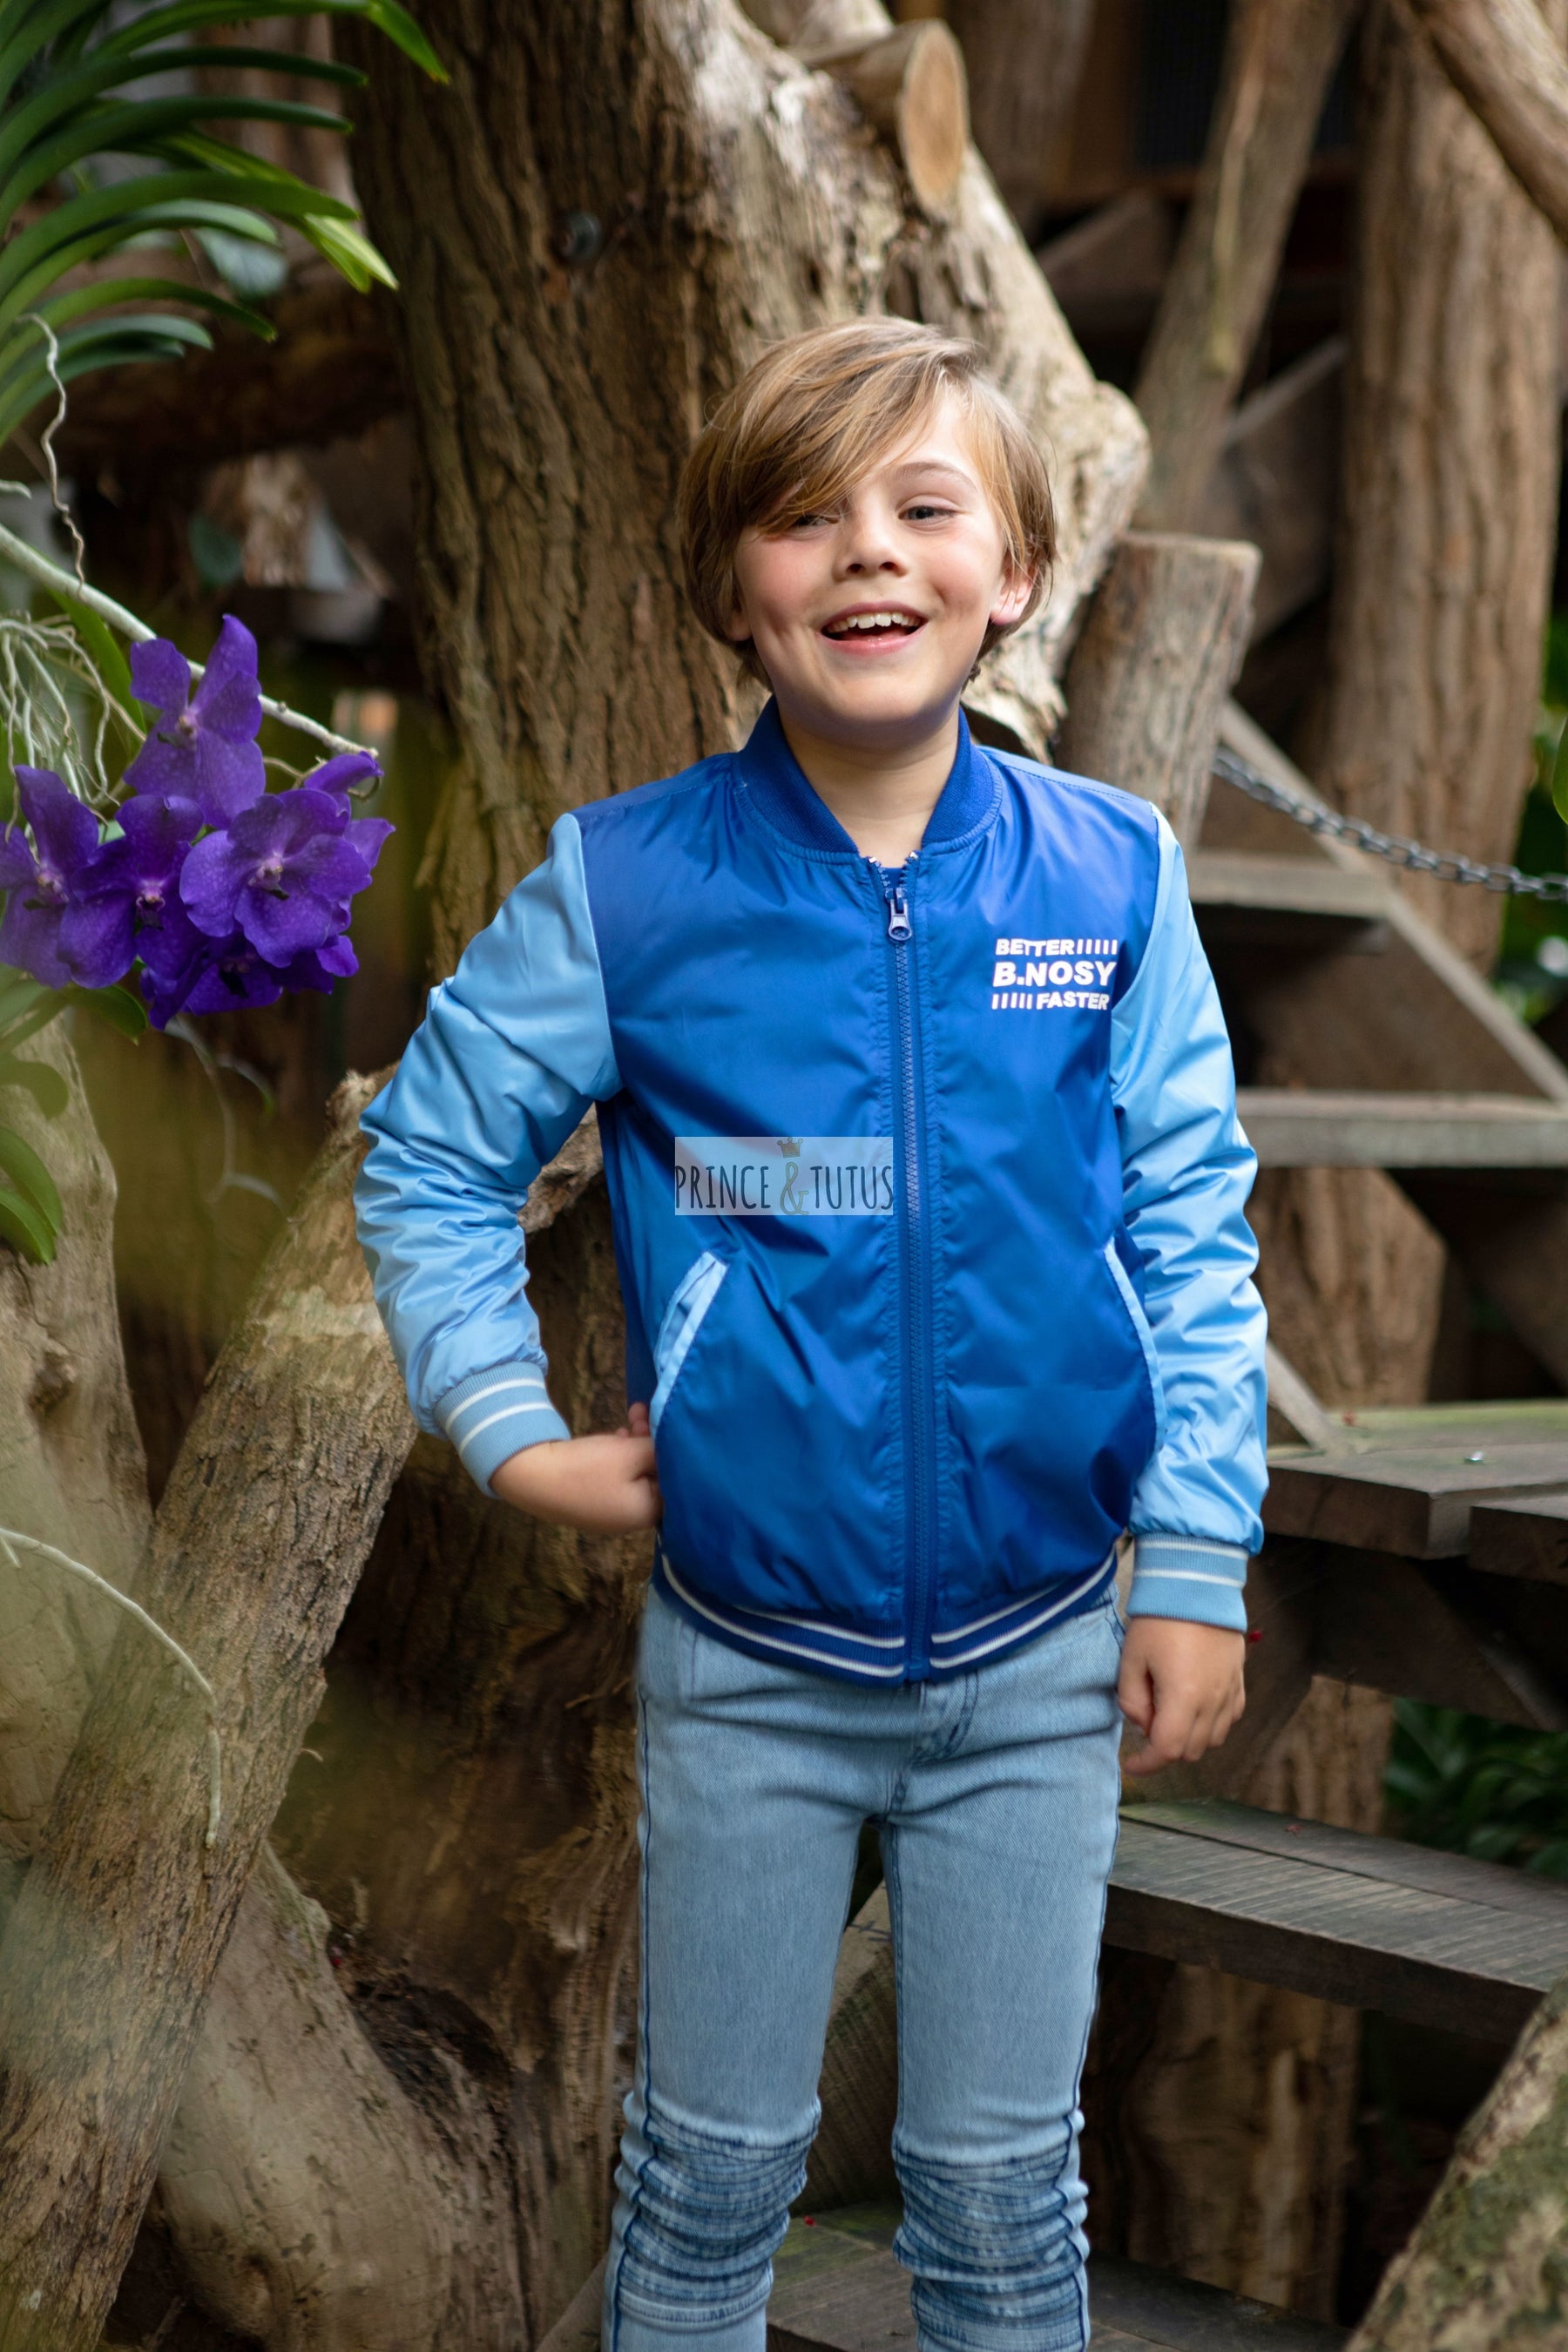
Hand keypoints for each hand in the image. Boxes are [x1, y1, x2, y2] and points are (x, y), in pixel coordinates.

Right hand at [490, 1402, 662, 1534]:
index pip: (675, 1482)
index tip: (667, 1424)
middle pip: (655, 1476)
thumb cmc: (588, 1467)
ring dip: (636, 1444)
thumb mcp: (631, 1453)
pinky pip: (617, 1478)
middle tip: (644, 1413)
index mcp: (646, 1513)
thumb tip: (678, 1451)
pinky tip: (616, 1435)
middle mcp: (631, 1518)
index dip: (674, 1451)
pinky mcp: (592, 1501)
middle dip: (653, 1442)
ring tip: (631, 1416)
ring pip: (635, 1473)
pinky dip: (620, 1456)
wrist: (531, 1477)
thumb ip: (659, 1451)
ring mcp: (610, 1512)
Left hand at [1117, 1616, 1245, 1777]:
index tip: (1131, 1764)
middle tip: (1148, 1722)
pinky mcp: (1239, 1681)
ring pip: (1213, 1739)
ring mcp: (1230, 1692)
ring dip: (1189, 1739)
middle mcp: (1212, 1702)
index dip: (1147, 1764)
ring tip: (1170, 1713)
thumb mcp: (1131, 1658)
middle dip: (1165, 1749)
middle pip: (1191, 1751)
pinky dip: (1211, 1724)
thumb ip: (1131, 1700)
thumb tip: (1143, 1724)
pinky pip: (1230, 1718)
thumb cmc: (1159, 1620)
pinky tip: (1195, 1706)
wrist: (1197, 1586)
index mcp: (1183, 1698)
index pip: (1167, 1751)